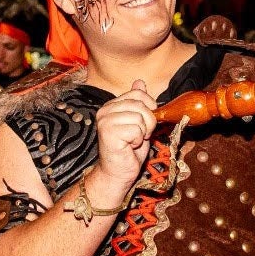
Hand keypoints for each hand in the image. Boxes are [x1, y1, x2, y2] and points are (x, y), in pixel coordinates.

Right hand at [90, 79, 157, 195]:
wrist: (118, 174)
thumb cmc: (128, 151)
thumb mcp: (138, 123)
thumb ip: (138, 103)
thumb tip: (140, 81)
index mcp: (111, 105)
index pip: (138, 93)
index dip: (149, 108)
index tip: (144, 124)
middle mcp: (105, 110)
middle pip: (141, 104)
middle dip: (148, 123)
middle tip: (139, 136)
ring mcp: (105, 120)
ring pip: (140, 117)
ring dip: (143, 133)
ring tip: (133, 142)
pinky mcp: (108, 132)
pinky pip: (136, 130)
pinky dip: (138, 141)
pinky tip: (128, 147)